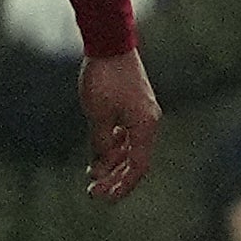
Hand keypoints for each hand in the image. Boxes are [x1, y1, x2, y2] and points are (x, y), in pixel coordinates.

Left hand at [81, 50, 158, 200]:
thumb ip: (101, 143)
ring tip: (92, 175)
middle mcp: (148, 123)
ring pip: (129, 148)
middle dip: (115, 178)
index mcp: (145, 127)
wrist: (110, 42)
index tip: (104, 197)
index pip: (138, 167)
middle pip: (135, 160)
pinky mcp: (133, 105)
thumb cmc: (104, 78)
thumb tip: (100, 165)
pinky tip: (98, 154)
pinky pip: (125, 134)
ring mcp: (141, 114)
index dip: (122, 186)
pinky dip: (113, 146)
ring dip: (112, 163)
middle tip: (93, 191)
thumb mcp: (97, 115)